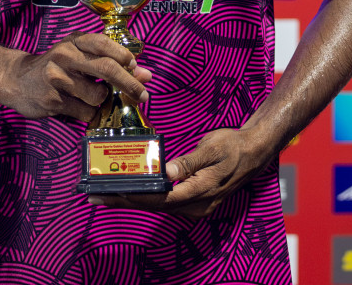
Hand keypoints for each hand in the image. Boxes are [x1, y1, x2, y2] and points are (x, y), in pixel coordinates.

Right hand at [1, 32, 152, 121]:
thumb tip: (146, 74)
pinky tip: (76, 106)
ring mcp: (57, 79)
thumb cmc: (55, 67)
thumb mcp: (78, 57)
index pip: (103, 43)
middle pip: (106, 69)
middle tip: (143, 95)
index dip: (123, 55)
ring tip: (88, 97)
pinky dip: (88, 113)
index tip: (135, 66)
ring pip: (97, 96)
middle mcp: (65, 56)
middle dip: (129, 83)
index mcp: (74, 42)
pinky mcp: (52, 100)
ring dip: (101, 102)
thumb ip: (111, 63)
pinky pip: (85, 112)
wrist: (15, 80)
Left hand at [87, 126, 274, 217]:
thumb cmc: (233, 146)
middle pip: (154, 205)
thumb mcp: (212, 148)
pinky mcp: (193, 200)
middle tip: (97, 194)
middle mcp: (196, 205)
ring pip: (158, 205)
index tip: (112, 193)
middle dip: (125, 200)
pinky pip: (166, 201)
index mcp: (200, 192)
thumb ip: (190, 161)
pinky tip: (132, 190)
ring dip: (133, 199)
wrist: (254, 151)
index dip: (134, 197)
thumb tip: (168, 171)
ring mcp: (195, 205)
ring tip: (107, 193)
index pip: (160, 199)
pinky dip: (147, 196)